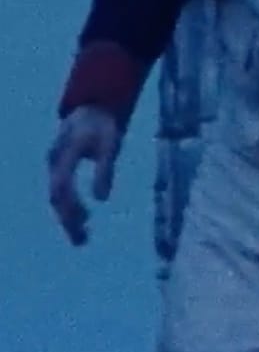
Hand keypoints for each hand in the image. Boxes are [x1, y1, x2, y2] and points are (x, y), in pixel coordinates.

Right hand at [47, 106, 120, 245]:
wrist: (91, 109)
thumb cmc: (103, 126)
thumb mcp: (110, 145)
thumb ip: (105, 170)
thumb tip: (101, 199)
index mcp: (66, 153)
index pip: (62, 185)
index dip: (71, 205)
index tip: (85, 221)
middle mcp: (55, 160)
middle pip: (56, 196)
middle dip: (67, 219)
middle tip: (81, 241)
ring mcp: (54, 165)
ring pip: (56, 197)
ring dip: (67, 218)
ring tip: (82, 239)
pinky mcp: (59, 169)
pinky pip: (60, 193)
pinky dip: (69, 209)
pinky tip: (82, 222)